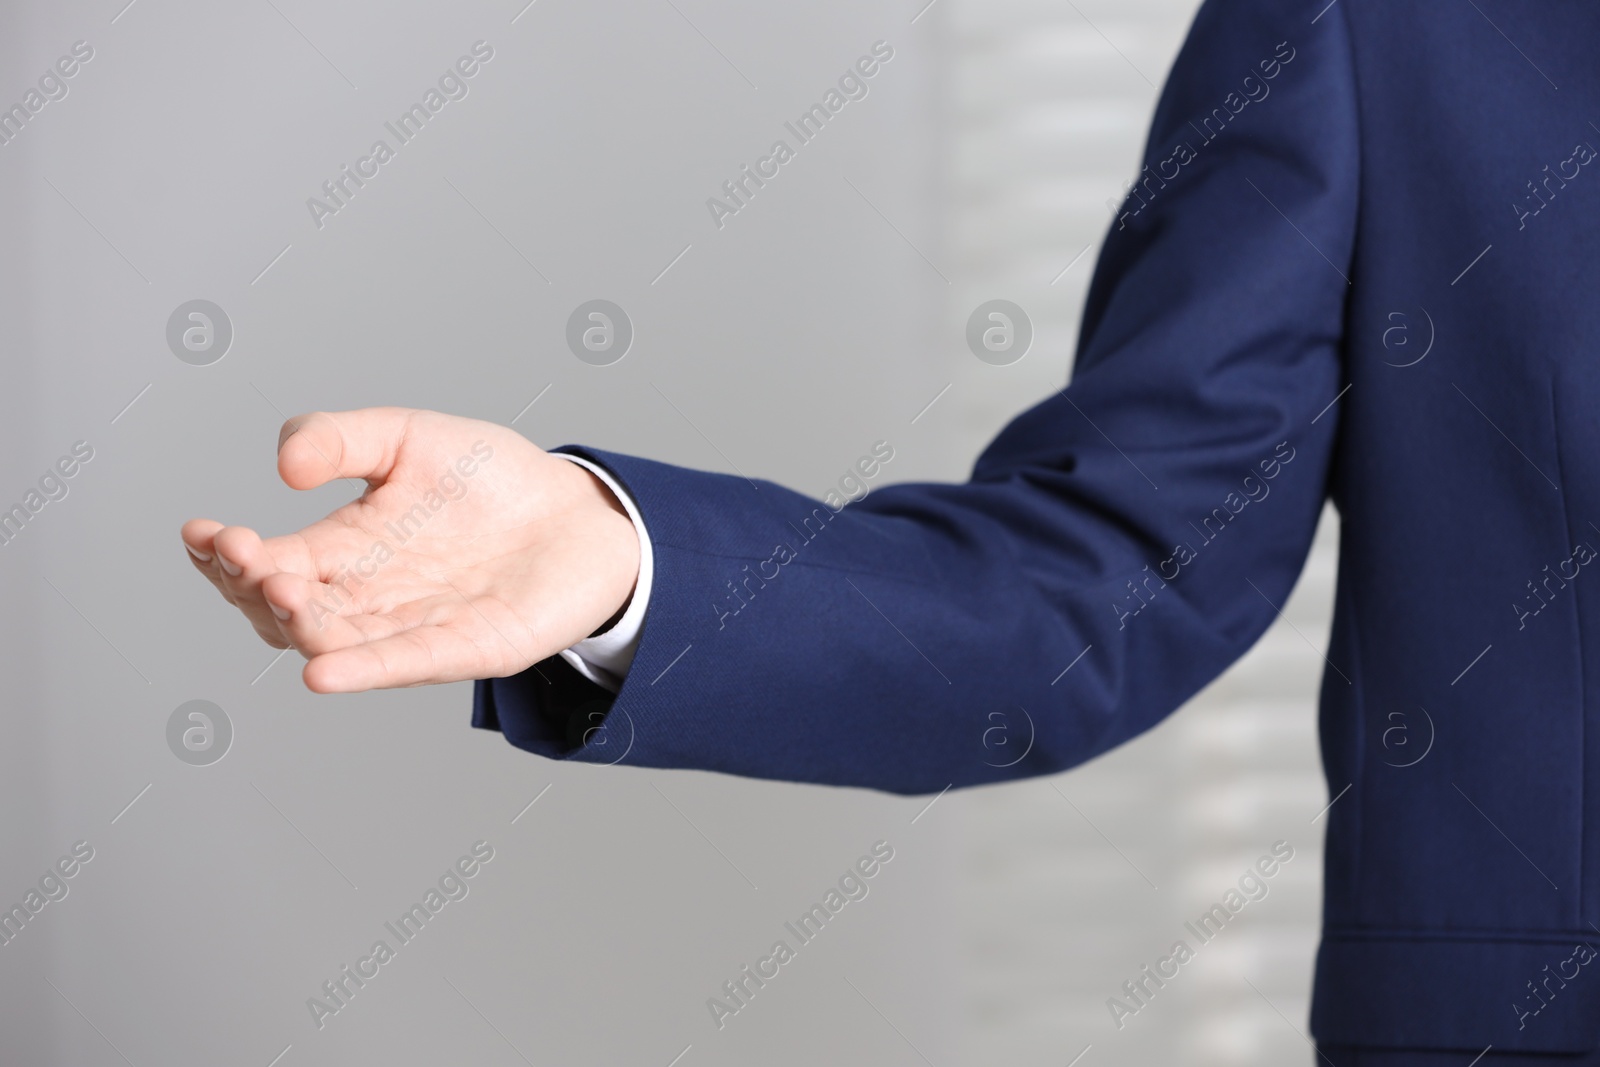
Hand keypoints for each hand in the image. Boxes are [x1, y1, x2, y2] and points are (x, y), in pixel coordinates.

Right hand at [181, 408, 639, 692]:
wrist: (578, 507)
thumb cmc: (488, 479)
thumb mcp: (404, 437)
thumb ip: (340, 438)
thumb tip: (282, 465)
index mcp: (346, 549)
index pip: (267, 564)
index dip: (225, 556)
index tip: (200, 532)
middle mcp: (371, 597)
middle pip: (289, 613)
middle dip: (256, 590)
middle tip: (245, 557)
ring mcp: (415, 627)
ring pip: (339, 642)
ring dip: (302, 625)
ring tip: (281, 591)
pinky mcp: (468, 648)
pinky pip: (406, 663)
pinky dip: (363, 670)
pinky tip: (320, 672)